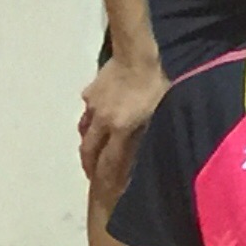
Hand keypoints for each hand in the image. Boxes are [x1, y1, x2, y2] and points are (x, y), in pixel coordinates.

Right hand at [78, 53, 169, 185]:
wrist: (137, 56)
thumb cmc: (157, 84)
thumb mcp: (161, 112)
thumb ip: (150, 133)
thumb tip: (148, 152)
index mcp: (120, 128)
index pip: (109, 160)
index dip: (106, 177)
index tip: (105, 189)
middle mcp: (102, 120)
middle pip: (89, 149)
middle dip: (89, 165)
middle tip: (92, 176)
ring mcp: (94, 105)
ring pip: (84, 130)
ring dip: (88, 143)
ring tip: (92, 151)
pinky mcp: (91, 92)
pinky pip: (88, 110)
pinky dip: (91, 119)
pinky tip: (97, 118)